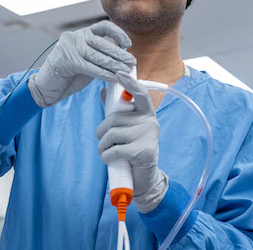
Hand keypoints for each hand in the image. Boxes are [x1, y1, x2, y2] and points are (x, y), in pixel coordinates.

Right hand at [28, 21, 136, 107]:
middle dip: (119, 54)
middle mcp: (75, 37)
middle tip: (131, 62)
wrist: (46, 87)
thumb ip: (102, 55)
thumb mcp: (88, 60)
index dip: (118, 33)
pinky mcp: (66, 60)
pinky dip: (104, 73)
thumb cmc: (69, 75)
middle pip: (102, 43)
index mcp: (82, 34)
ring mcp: (69, 47)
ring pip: (97, 56)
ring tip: (125, 71)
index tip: (128, 44)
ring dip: (114, 65)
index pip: (103, 27)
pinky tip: (113, 78)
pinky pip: (90, 67)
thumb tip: (124, 57)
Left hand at [97, 72, 167, 213]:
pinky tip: (111, 160)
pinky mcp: (144, 151)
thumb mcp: (125, 130)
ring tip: (107, 153)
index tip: (118, 73)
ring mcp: (148, 136)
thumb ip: (116, 112)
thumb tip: (104, 91)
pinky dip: (106, 157)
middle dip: (102, 132)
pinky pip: (114, 150)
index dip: (129, 83)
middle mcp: (150, 122)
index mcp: (146, 114)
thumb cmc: (132, 151)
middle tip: (104, 142)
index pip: (140, 93)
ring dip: (102, 147)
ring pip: (111, 134)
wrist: (144, 179)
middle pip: (114, 119)